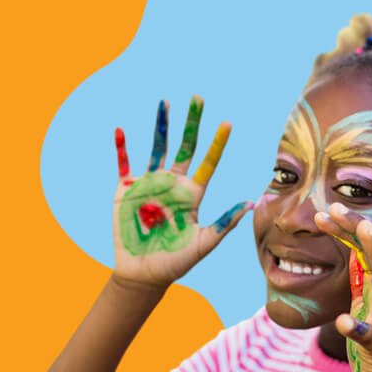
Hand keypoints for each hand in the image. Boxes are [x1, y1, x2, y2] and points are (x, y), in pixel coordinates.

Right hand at [112, 96, 250, 286]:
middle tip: (198, 98)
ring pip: (157, 147)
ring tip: (164, 102)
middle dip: (191, 123)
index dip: (217, 143)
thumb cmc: (176, 262)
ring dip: (161, 126)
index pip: (208, 162)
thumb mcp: (204, 243)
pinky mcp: (126, 190)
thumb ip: (224, 223)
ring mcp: (149, 184)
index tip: (227, 123)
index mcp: (192, 193)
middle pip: (185, 146)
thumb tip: (249, 203)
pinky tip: (121, 130)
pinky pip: (124, 164)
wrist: (144, 274)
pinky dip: (122, 148)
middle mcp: (173, 183)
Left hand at [315, 207, 371, 371]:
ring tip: (362, 232)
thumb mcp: (366, 314)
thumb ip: (362, 287)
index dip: (350, 231)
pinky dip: (356, 327)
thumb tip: (353, 257)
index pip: (366, 255)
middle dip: (358, 230)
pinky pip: (370, 337)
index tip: (329, 211)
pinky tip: (341, 320)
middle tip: (333, 207)